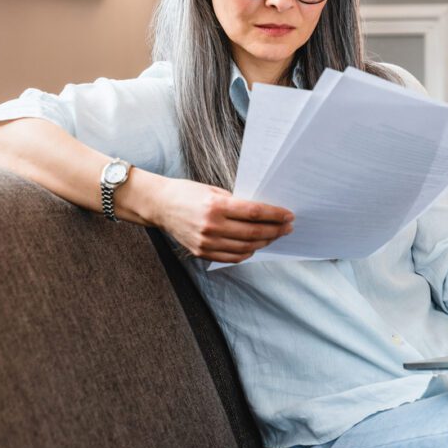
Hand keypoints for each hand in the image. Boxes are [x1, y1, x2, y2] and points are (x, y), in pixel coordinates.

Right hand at [150, 177, 294, 262]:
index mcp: (216, 207)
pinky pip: (231, 257)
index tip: (289, 215)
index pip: (255, 213)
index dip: (275, 215)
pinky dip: (247, 253)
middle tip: (288, 227)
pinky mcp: (201, 252)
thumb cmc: (187, 193)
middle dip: (275, 230)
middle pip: (253, 232)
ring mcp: (206, 242)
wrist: (159, 205)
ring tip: (275, 235)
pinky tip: (255, 246)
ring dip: (265, 242)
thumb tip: (263, 212)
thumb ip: (236, 202)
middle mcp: (212, 226)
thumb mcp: (213, 191)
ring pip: (245, 247)